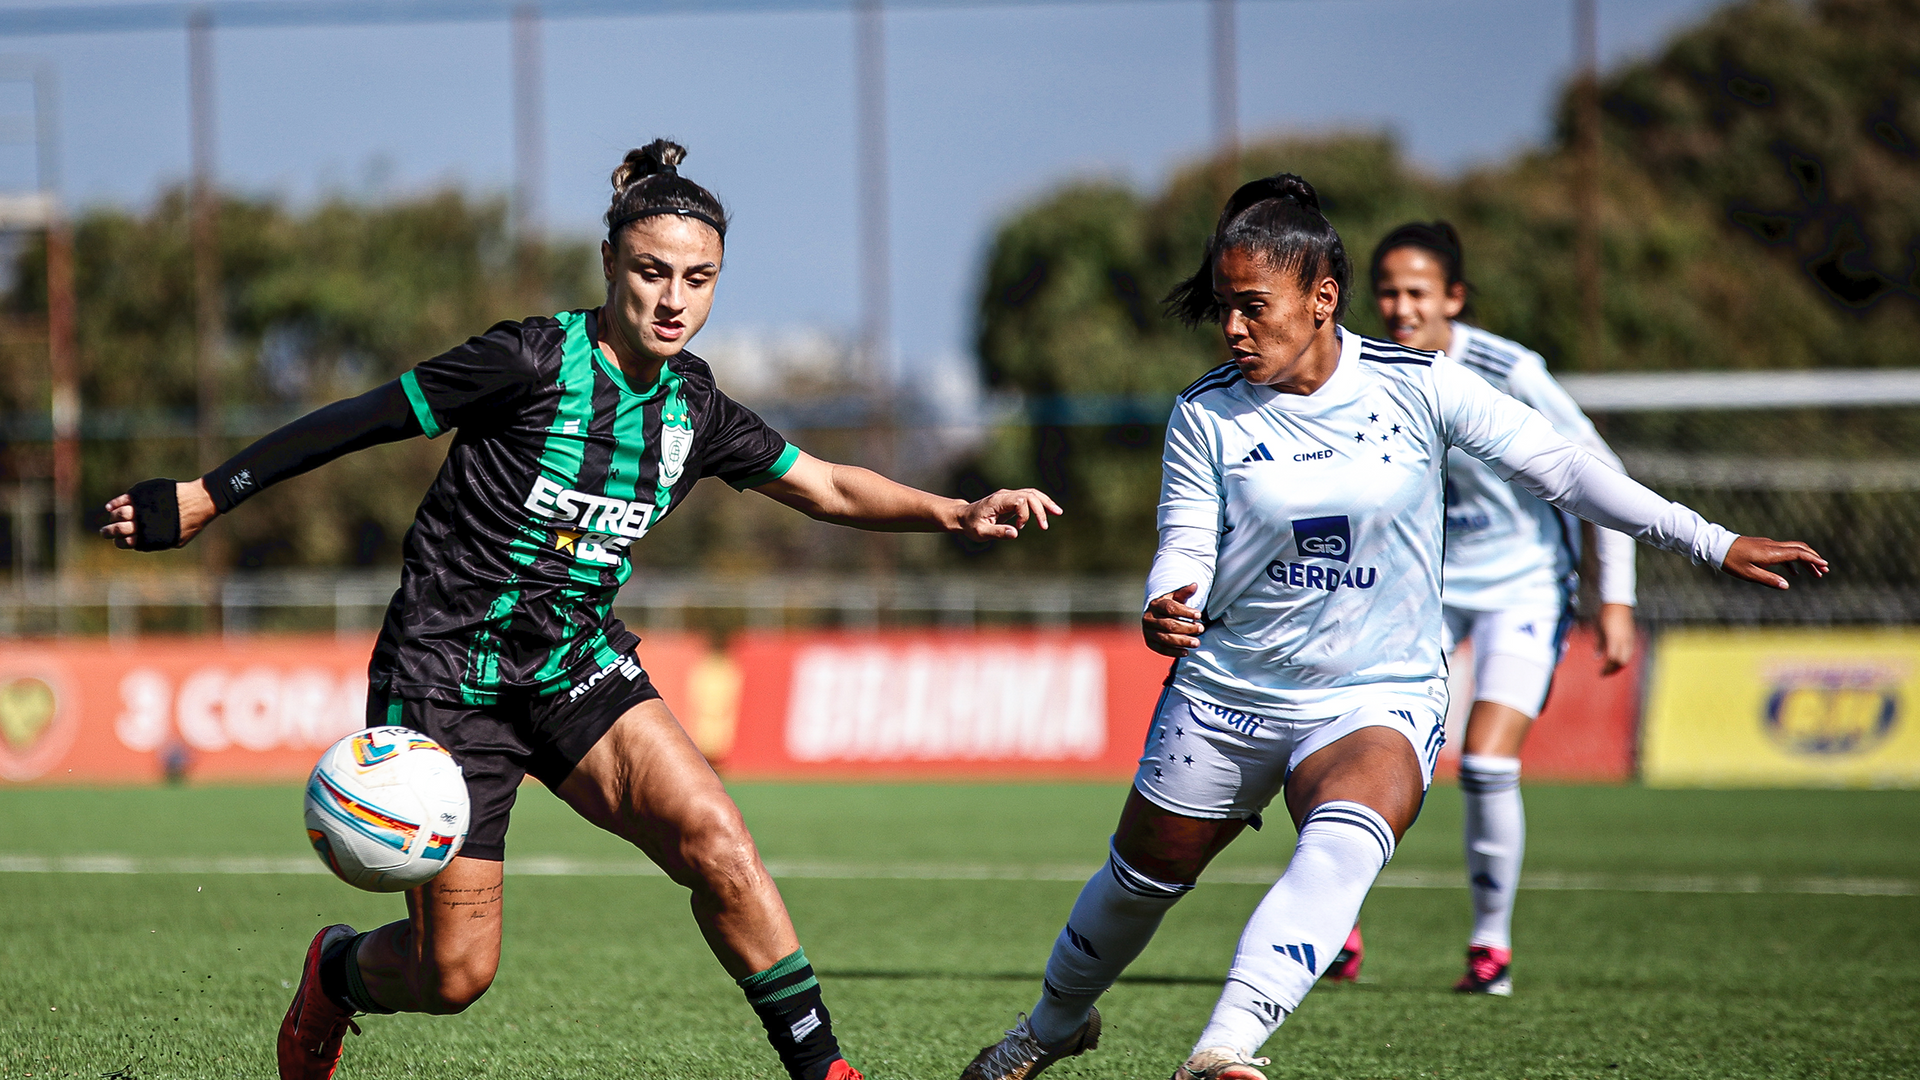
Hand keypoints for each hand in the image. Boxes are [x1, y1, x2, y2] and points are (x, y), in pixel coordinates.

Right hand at [99, 479, 217, 549]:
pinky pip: (123, 499)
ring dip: (112, 517)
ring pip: (119, 514)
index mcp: (150, 537)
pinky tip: (110, 507)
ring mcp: (142, 508)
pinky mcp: (143, 494)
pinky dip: (114, 503)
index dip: (119, 542)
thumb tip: (144, 544)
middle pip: (119, 528)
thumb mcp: (177, 539)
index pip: (126, 542)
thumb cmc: (192, 522)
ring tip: (112, 517)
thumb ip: (160, 543)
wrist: (200, 501)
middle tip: (104, 532)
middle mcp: (144, 523)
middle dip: (108, 532)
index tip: (117, 540)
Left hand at [954, 488, 1062, 540]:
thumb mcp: (980, 532)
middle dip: (1040, 508)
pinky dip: (1040, 503)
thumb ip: (997, 532)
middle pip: (1029, 494)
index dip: (1024, 514)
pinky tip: (1050, 511)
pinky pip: (1029, 498)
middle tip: (1045, 526)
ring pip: (1032, 494)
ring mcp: (1009, 496)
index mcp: (998, 501)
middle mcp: (1005, 495)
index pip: (1020, 500)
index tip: (1019, 528)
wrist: (963, 517)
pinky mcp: (1011, 500)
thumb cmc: (971, 525)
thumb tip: (1016, 533)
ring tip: (1058, 512)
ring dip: (1045, 503)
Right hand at [1143, 583, 1204, 657]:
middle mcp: (1149, 618)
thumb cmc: (1170, 606)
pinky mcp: (1149, 642)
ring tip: (1197, 643)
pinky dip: (1174, 652)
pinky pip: (1161, 649)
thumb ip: (1185, 593)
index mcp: (1156, 604)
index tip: (1199, 615)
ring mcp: (1148, 631)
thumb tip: (1195, 585)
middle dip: (1187, 628)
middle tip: (1201, 629)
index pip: (1170, 608)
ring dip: (1182, 641)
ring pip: (1165, 638)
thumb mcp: (1176, 598)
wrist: (1156, 616)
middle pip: (1169, 625)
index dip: (1185, 612)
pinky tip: (1186, 652)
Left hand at [1594, 602, 1636, 676]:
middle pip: (1622, 661)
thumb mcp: (1599, 629)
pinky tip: (1616, 659)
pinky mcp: (1632, 636)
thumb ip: (1599, 644)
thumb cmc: (1605, 615)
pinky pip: (1629, 651)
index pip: (1612, 659)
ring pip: (1627, 657)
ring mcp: (1630, 638)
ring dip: (1619, 664)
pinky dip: (1623, 657)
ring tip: (1611, 668)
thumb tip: (1597, 657)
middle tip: (1605, 672)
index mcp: (1614, 638)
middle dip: (1614, 669)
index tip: (1600, 673)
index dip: (1607, 668)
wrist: (1617, 603)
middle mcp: (1624, 640)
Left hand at [1720, 536, 1827, 589]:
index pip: (1798, 553)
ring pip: (1792, 550)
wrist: (1717, 546)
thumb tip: (1786, 586)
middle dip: (1813, 559)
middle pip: (1799, 549)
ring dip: (1805, 561)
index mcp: (1771, 553)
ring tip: (1814, 574)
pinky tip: (1793, 573)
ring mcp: (1768, 545)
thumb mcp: (1748, 574)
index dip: (1812, 559)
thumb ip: (1768, 579)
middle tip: (1824, 571)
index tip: (1825, 566)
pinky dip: (1792, 561)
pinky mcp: (1763, 547)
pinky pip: (1783, 552)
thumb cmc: (1731, 561)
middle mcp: (1772, 546)